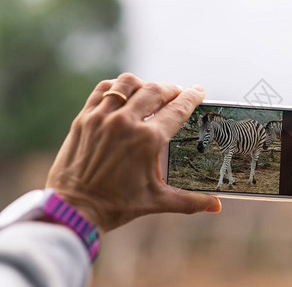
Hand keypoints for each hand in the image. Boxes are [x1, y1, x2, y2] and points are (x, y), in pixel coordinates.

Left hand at [46, 73, 220, 233]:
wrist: (73, 210)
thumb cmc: (117, 206)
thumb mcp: (157, 201)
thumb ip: (191, 201)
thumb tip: (217, 206)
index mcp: (148, 140)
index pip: (178, 109)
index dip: (192, 97)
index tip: (199, 91)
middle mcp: (126, 122)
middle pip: (156, 90)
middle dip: (172, 89)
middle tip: (178, 94)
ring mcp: (102, 117)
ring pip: (129, 83)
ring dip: (145, 84)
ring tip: (151, 93)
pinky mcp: (84, 118)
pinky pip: (104, 89)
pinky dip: (117, 87)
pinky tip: (124, 95)